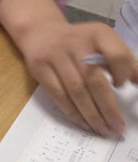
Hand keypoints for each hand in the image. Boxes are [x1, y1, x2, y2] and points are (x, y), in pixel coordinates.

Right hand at [0, 0, 137, 135]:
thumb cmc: (80, 43)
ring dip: (91, 114)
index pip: (116, 55)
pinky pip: (58, 94)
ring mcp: (54, 54)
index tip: (122, 87)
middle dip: (108, 107)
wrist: (40, 32)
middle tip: (117, 128)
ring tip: (103, 130)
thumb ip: (123, 61)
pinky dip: (73, 112)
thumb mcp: (102, 43)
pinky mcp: (39, 66)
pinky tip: (84, 123)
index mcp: (97, 33)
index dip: (122, 74)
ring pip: (76, 90)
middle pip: (94, 79)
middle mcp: (75, 41)